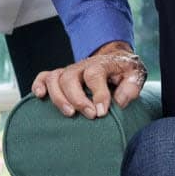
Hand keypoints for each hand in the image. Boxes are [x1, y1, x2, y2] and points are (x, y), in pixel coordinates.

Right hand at [31, 41, 147, 117]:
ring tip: (69, 114)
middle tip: (90, 116)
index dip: (97, 94)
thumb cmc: (125, 72)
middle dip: (77, 98)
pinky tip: (39, 97)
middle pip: (70, 77)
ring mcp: (70, 70)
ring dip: (58, 97)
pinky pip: (44, 76)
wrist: (116, 60)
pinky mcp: (61, 76)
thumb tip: (119, 102)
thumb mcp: (136, 75)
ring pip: (55, 78)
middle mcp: (82, 66)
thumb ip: (131, 87)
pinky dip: (38, 85)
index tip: (101, 112)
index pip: (95, 74)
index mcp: (102, 64)